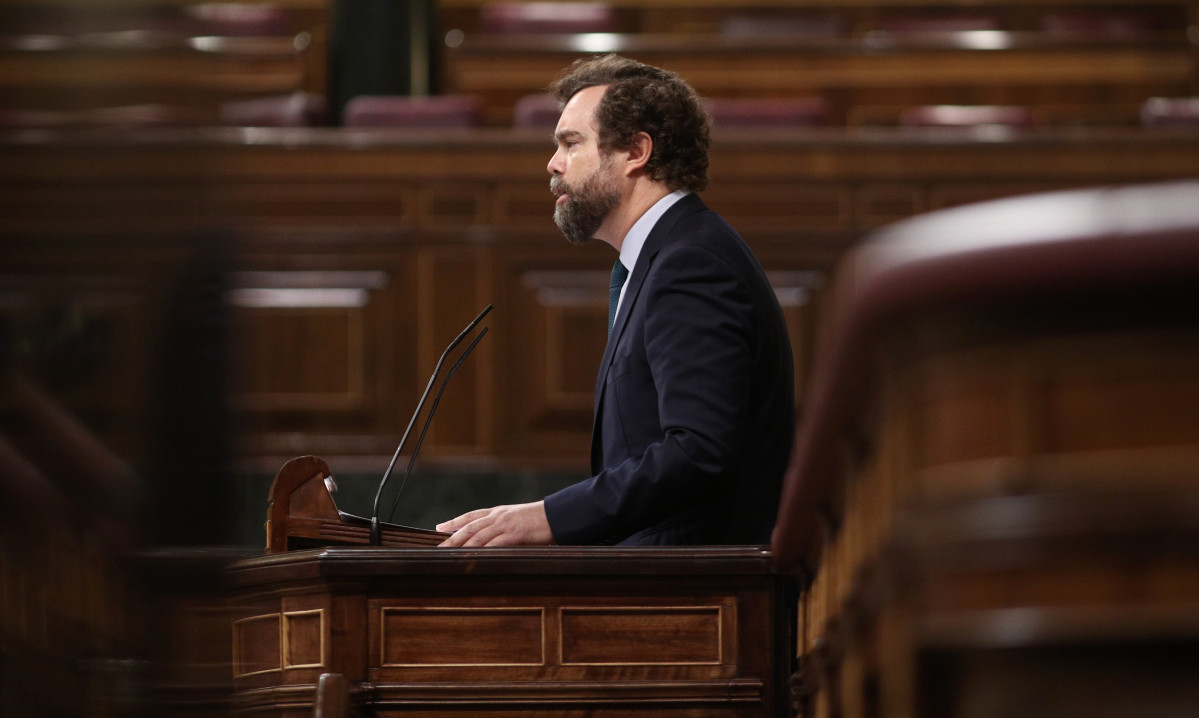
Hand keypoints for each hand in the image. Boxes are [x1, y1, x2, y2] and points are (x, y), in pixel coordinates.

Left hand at [436, 501, 555, 546]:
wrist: (560, 514)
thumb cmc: (543, 519)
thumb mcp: (520, 518)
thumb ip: (507, 526)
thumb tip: (499, 537)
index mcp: (499, 511)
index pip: (471, 516)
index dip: (454, 522)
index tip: (440, 527)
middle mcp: (499, 516)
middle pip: (469, 527)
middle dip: (452, 537)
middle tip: (438, 547)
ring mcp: (506, 524)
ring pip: (478, 536)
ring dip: (462, 546)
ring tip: (449, 555)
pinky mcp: (514, 534)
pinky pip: (494, 544)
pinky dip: (481, 551)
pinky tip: (472, 558)